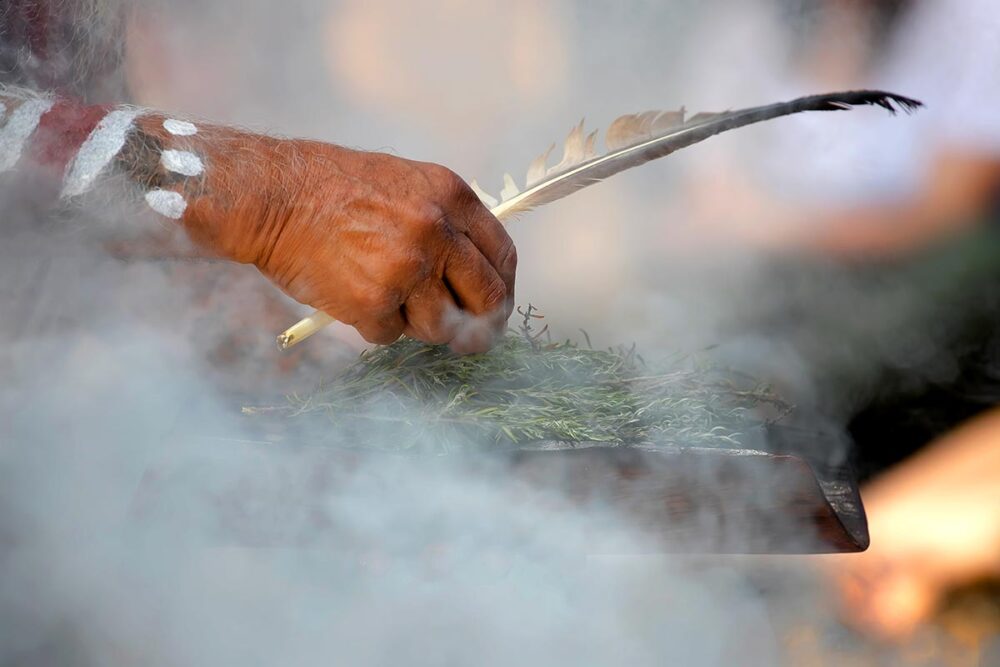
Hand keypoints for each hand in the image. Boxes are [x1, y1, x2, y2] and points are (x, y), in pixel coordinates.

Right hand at [143, 119, 515, 352]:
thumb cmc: (333, 189)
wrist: (273, 196)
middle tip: (468, 340)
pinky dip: (374, 326)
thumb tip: (476, 274)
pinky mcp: (374, 301)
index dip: (503, 289)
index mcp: (451, 197)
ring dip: (418, 325)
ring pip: (441, 326)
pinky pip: (391, 335)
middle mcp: (436, 231)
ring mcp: (407, 268)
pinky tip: (351, 295)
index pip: (502, 256)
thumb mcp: (406, 184)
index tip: (496, 308)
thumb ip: (446, 222)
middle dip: (480, 326)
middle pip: (486, 298)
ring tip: (385, 299)